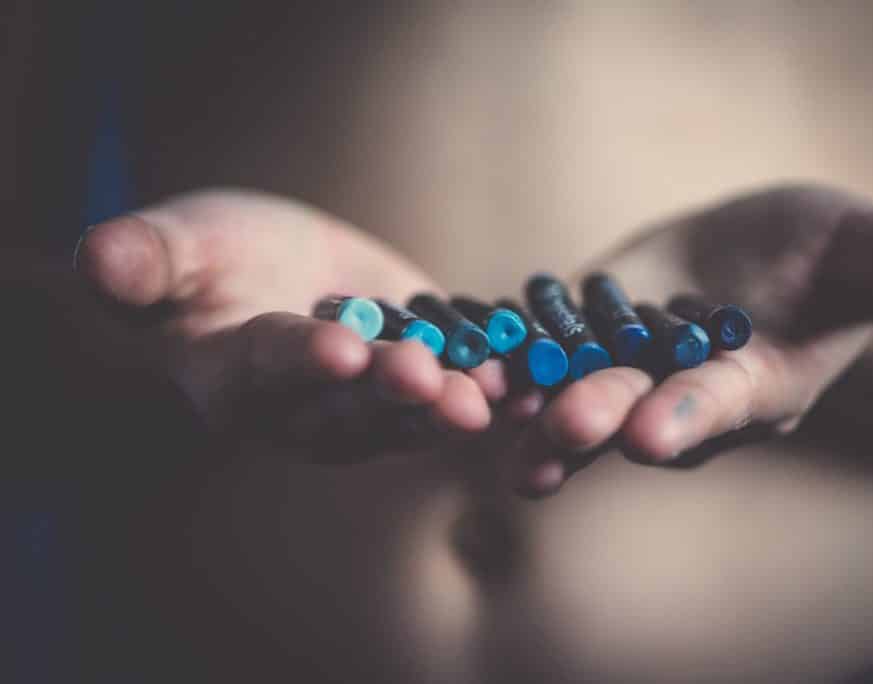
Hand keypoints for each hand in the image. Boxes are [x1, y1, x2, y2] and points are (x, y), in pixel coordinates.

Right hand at [75, 189, 495, 462]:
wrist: (262, 273)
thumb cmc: (201, 262)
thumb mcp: (166, 250)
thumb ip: (142, 261)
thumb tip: (96, 259)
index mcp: (239, 377)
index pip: (269, 369)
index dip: (302, 360)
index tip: (337, 349)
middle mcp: (309, 405)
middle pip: (352, 405)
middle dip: (392, 394)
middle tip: (431, 383)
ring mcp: (369, 399)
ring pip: (410, 410)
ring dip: (452, 402)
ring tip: (493, 393)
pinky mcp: (420, 373)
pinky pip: (455, 383)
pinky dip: (492, 381)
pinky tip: (531, 376)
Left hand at [505, 184, 872, 495]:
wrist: (770, 256)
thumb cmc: (835, 255)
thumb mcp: (869, 250)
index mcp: (755, 384)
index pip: (722, 406)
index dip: (689, 418)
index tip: (651, 435)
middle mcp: (683, 391)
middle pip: (636, 408)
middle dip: (596, 419)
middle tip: (555, 435)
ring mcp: (629, 365)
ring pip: (576, 391)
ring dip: (530, 406)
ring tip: (486, 418)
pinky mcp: (587, 332)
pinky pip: (542, 347)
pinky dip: (505, 354)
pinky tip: (466, 357)